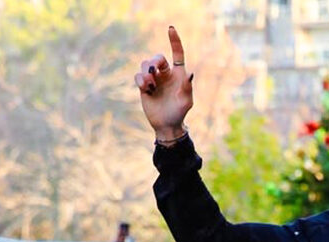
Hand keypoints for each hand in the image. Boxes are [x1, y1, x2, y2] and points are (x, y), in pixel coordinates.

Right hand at [135, 26, 194, 141]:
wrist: (167, 124)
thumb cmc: (179, 112)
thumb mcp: (186, 101)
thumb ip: (187, 87)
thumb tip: (190, 74)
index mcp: (178, 73)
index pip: (177, 53)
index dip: (174, 41)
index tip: (170, 29)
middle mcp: (165, 74)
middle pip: (157, 58)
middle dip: (154, 62)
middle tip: (153, 71)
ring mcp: (154, 79)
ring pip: (145, 64)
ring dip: (146, 73)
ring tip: (150, 86)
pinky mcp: (143, 86)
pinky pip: (137, 75)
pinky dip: (140, 80)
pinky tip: (146, 89)